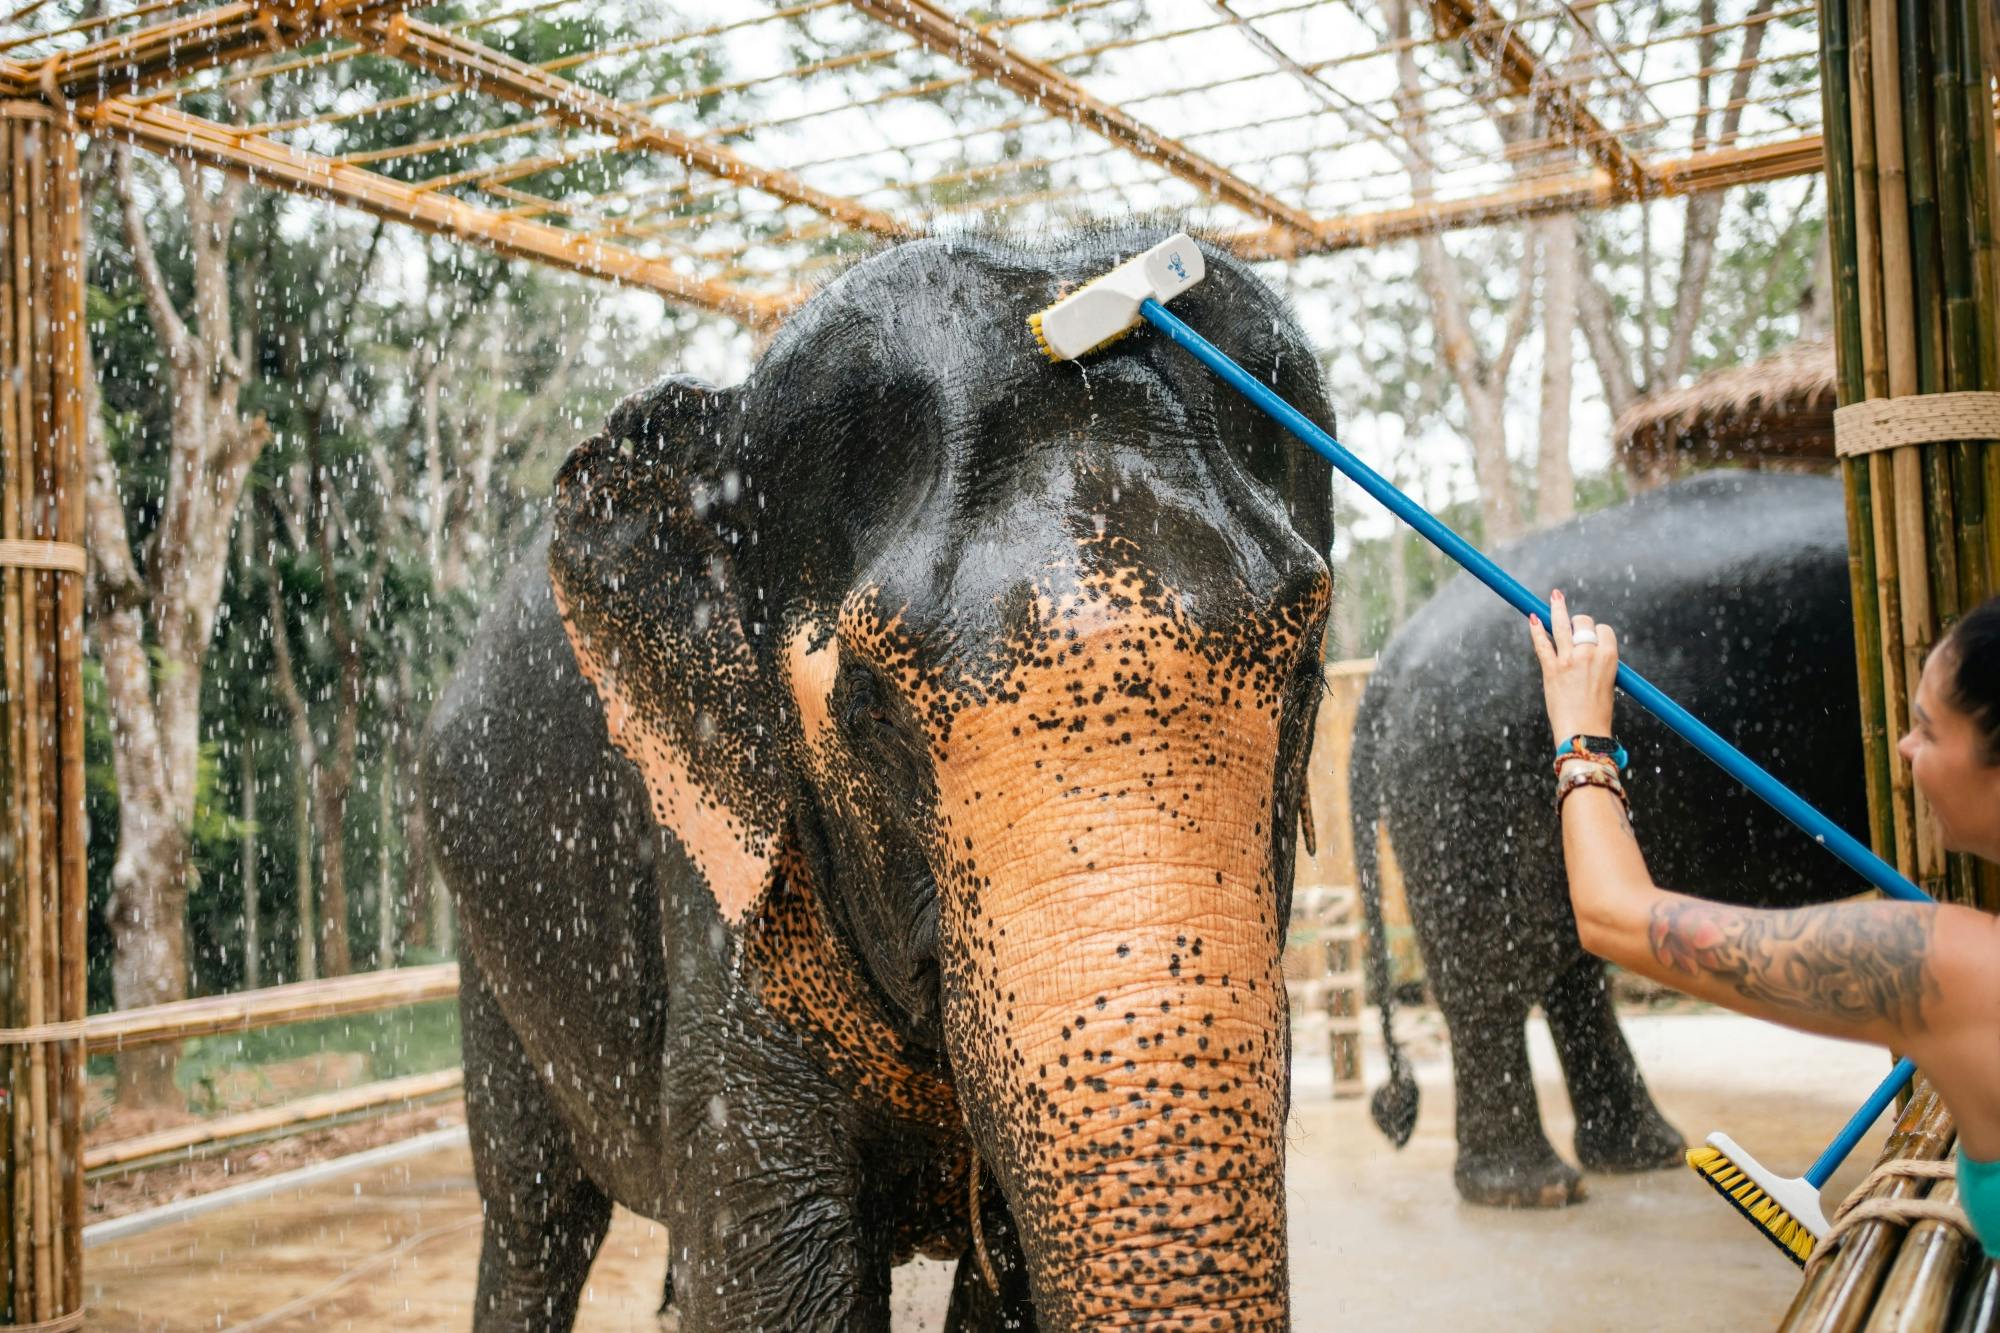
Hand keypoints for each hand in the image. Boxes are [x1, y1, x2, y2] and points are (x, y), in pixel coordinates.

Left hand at [1528, 589, 1618, 746]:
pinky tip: (1533, 618)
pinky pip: (1542, 643)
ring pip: (1563, 625)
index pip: (1603, 630)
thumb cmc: (1597, 713)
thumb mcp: (1608, 684)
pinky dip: (1537, 630)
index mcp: (1609, 657)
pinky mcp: (1551, 669)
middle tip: (1574, 627)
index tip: (1591, 638)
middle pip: (1584, 623)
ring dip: (1558, 608)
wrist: (1583, 733)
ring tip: (1555, 596)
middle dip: (1579, 622)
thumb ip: (1599, 665)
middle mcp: (1589, 654)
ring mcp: (1568, 660)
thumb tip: (1589, 652)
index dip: (1596, 633)